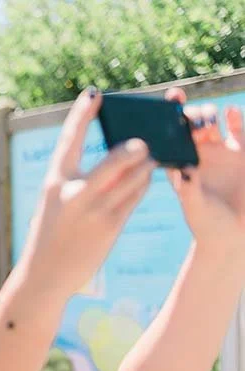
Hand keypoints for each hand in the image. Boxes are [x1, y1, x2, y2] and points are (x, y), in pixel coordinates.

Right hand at [19, 88, 155, 294]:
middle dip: (137, 146)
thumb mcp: (55, 202)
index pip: (70, 139)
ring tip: (147, 161)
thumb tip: (120, 153)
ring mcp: (94, 210)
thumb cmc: (51, 234)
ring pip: (135, 176)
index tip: (93, 92)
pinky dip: (144, 184)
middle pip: (119, 156)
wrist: (44, 276)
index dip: (82, 114)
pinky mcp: (110, 226)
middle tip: (144, 140)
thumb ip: (80, 179)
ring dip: (146, 166)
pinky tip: (145, 180)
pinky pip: (136, 196)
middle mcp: (74, 193)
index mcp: (54, 182)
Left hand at [164, 88, 244, 246]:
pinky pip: (237, 128)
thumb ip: (190, 188)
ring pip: (210, 122)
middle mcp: (197, 154)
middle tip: (188, 119)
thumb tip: (185, 169)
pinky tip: (230, 111)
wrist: (233, 234)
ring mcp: (220, 151)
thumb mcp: (195, 206)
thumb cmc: (207, 223)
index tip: (160, 114)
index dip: (163, 123)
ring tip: (207, 121)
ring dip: (207, 114)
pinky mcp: (242, 152)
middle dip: (188, 115)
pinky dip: (234, 117)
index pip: (167, 138)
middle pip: (189, 124)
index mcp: (178, 165)